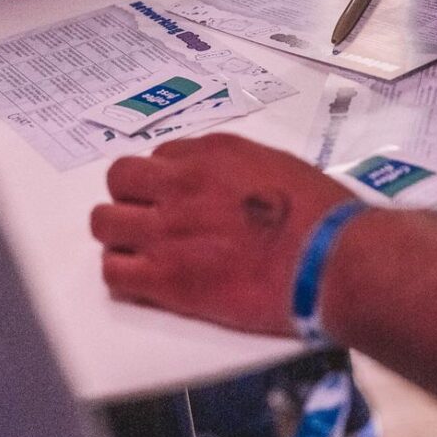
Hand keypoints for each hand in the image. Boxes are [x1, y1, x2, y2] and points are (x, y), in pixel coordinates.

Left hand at [90, 134, 350, 335]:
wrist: (332, 261)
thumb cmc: (322, 215)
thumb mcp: (278, 166)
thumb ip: (238, 170)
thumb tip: (223, 186)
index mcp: (210, 154)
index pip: (161, 157)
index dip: (166, 181)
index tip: (180, 199)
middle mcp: (180, 183)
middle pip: (120, 179)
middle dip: (130, 198)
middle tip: (152, 221)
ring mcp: (167, 230)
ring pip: (104, 223)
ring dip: (119, 235)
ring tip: (143, 253)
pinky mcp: (166, 278)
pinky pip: (113, 272)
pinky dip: (123, 275)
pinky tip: (146, 282)